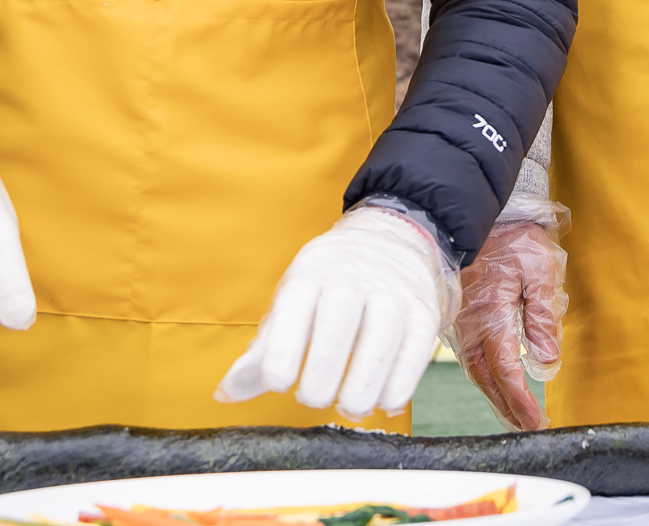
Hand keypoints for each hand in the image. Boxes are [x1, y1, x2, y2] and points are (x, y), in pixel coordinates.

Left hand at [216, 205, 457, 420]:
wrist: (389, 242)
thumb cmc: (326, 286)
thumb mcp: (289, 305)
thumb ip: (261, 353)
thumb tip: (226, 393)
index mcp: (308, 276)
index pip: (293, 312)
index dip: (282, 356)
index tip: (278, 383)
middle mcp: (351, 279)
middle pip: (337, 327)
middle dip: (321, 377)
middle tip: (313, 397)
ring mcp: (391, 292)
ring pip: (381, 339)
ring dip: (362, 386)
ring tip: (348, 406)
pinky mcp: (422, 310)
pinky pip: (415, 350)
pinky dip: (399, 385)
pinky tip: (382, 401)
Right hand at [452, 221, 568, 429]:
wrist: (480, 216)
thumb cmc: (513, 239)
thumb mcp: (539, 271)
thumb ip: (542, 317)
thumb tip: (547, 361)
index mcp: (491, 314)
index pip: (505, 368)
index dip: (520, 399)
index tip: (536, 420)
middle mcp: (470, 324)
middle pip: (486, 377)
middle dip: (507, 406)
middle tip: (528, 426)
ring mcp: (460, 322)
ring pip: (475, 369)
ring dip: (494, 394)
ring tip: (514, 414)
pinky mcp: (457, 317)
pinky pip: (469, 355)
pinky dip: (483, 376)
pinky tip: (495, 383)